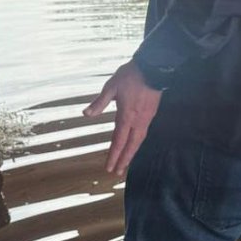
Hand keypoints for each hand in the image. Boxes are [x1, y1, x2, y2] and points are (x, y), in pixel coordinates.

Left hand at [83, 60, 161, 176]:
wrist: (154, 68)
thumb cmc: (131, 76)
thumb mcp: (111, 86)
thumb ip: (100, 102)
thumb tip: (86, 114)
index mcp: (126, 115)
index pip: (118, 140)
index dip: (113, 155)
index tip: (109, 167)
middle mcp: (138, 120)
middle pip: (131, 145)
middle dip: (124, 160)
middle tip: (117, 172)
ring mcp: (146, 118)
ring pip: (139, 141)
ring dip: (131, 153)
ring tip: (126, 163)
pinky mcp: (151, 114)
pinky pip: (143, 133)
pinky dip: (137, 143)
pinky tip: (135, 144)